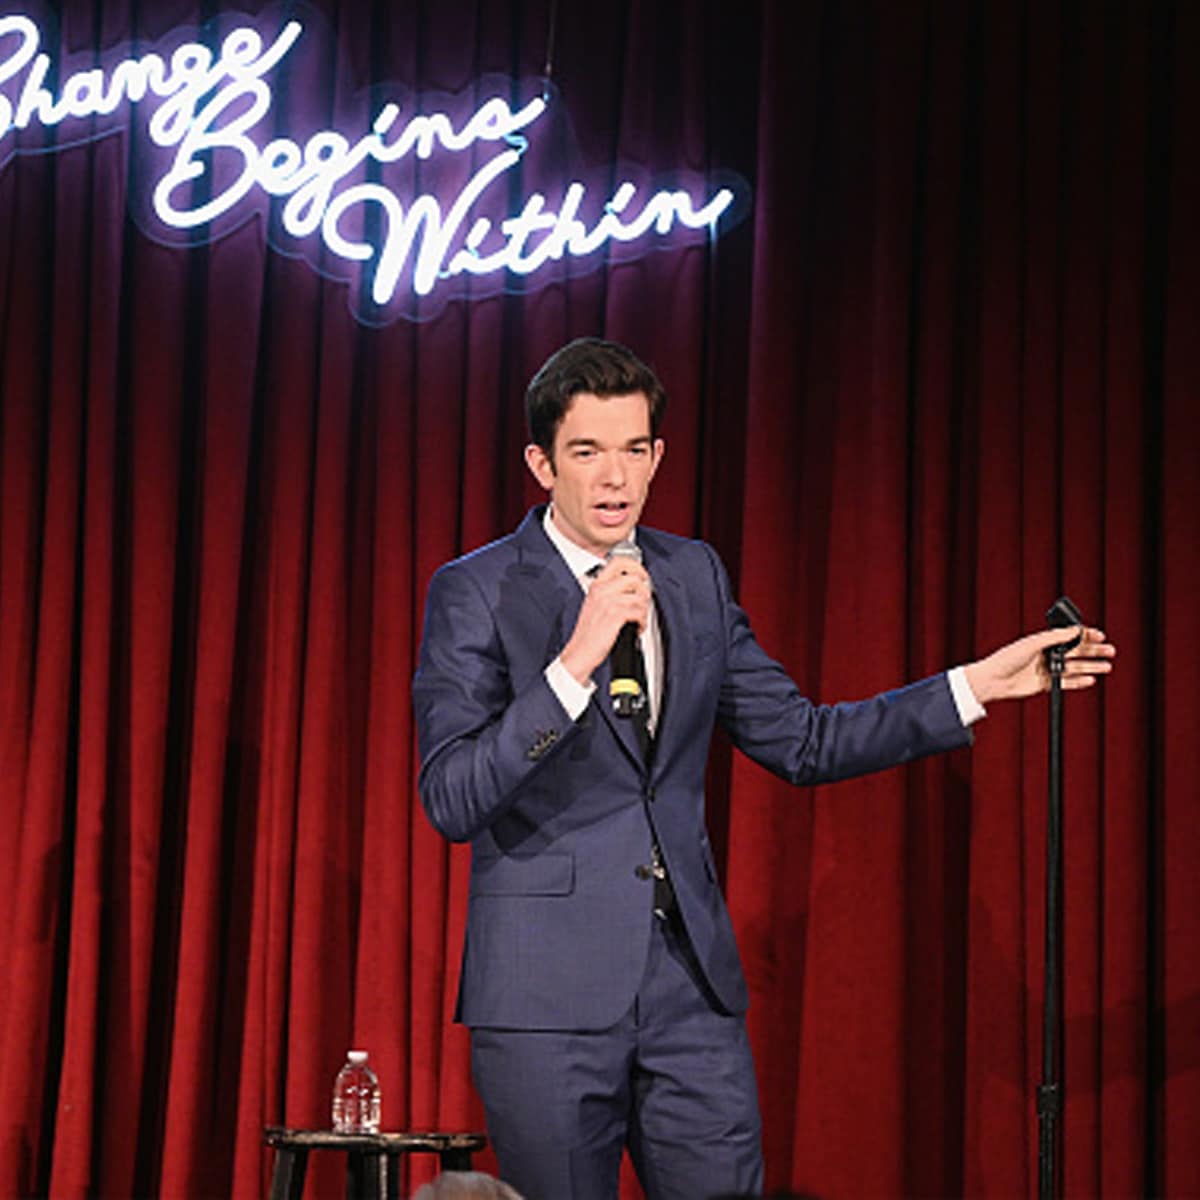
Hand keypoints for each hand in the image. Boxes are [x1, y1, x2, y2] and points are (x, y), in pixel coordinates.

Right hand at [559, 557, 651, 685]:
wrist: (580, 652)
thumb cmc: (589, 633)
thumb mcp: (595, 605)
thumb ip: (610, 592)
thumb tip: (634, 587)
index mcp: (596, 585)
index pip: (618, 562)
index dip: (636, 566)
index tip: (642, 575)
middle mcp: (602, 591)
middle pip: (635, 578)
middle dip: (644, 592)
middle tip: (642, 603)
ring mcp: (608, 603)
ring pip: (640, 597)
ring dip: (644, 610)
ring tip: (638, 619)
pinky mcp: (615, 616)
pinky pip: (639, 612)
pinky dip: (642, 622)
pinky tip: (636, 627)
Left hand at [963, 626, 1115, 705]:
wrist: (993, 680)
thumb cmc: (1006, 658)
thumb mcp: (1032, 644)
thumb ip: (1054, 638)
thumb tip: (1075, 630)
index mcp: (1043, 641)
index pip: (1069, 637)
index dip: (1085, 636)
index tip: (1100, 636)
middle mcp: (1046, 654)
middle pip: (1075, 652)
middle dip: (1093, 651)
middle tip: (1110, 651)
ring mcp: (1046, 670)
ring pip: (1074, 667)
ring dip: (1091, 667)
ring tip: (1107, 667)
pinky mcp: (1045, 684)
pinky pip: (1066, 683)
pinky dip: (1079, 682)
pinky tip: (1091, 680)